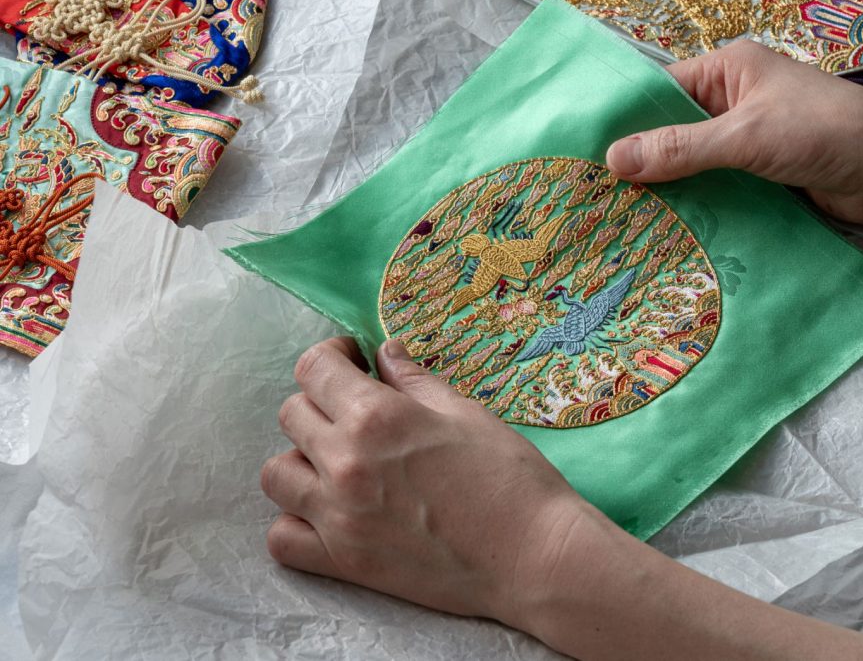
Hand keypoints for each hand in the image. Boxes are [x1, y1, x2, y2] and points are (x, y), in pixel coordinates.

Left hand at [260, 337, 592, 627]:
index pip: (313, 369)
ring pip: (277, 474)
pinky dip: (296, 522)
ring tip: (335, 463)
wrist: (533, 555)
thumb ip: (415, 380)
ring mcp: (339, 516)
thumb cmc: (510, 477)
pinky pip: (282, 538)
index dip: (329, 356)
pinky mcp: (344, 562)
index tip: (349, 361)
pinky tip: (327, 512)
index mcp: (377, 416)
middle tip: (352, 410)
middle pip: (291, 415)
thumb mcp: (465, 413)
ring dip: (301, 460)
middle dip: (319, 403)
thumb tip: (385, 352)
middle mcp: (346, 462)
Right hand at [606, 40, 862, 224]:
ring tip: (619, 219)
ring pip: (692, 165)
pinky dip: (695, 207)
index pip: (660, 91)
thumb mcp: (744, 136)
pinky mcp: (759, 177)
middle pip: (672, 131)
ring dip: (668, 191)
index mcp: (728, 71)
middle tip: (593, 195)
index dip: (625, 122)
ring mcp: (746, 141)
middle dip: (641, 162)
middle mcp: (733, 101)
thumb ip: (681, 149)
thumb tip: (613, 159)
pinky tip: (664, 231)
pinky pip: (715, 190)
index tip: (584, 154)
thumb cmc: (825, 133)